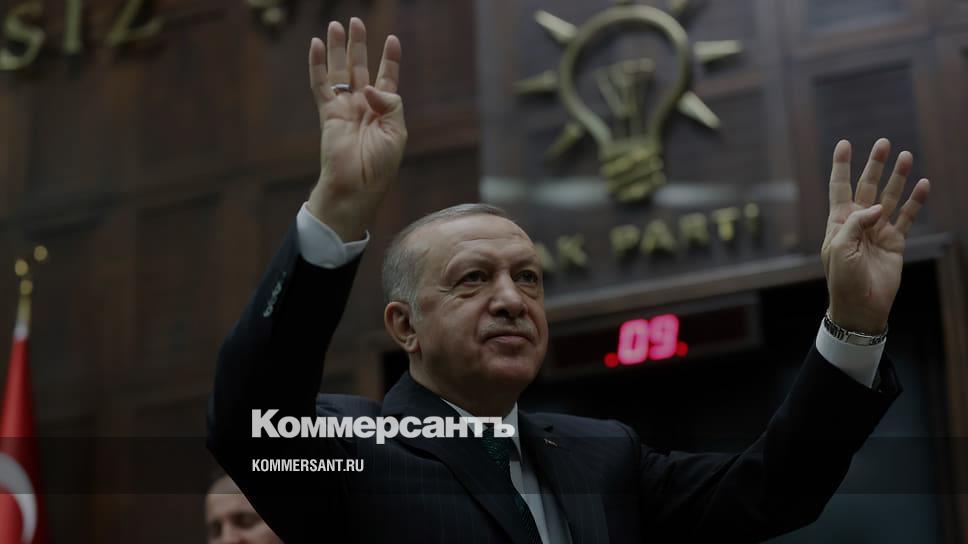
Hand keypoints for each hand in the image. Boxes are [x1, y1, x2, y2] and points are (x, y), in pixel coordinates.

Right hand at [306, 18, 406, 241]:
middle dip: (358, 45)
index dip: (389, 59)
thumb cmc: (380, 166)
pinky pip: (320, 84)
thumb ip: (390, 104)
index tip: (391, 39)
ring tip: (336, 25)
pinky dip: (316, 65)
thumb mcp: (396, 133)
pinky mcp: (327, 113)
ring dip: (337, 48)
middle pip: (360, 67)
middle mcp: (363, 105)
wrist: (356, 187)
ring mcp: (344, 107)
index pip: (387, 78)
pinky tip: (315, 45)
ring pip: (339, 71)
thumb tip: (369, 87)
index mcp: (384, 111)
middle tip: (356, 21)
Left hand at [821, 138, 929, 333]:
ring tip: (906, 156)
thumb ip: (855, 223)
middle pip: (867, 186)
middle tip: (883, 143)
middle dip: (874, 165)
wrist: (861, 305)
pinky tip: (923, 184)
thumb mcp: (839, 249)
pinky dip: (915, 201)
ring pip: (889, 197)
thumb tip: (877, 207)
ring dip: (897, 177)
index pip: (839, 187)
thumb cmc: (843, 279)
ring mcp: (878, 230)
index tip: (844, 143)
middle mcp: (858, 222)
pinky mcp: (895, 241)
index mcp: (838, 222)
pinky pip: (907, 216)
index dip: (841, 166)